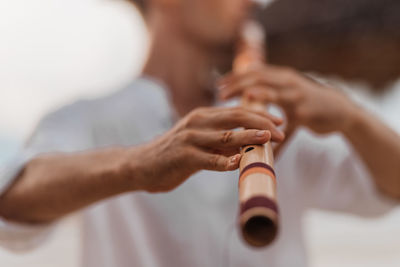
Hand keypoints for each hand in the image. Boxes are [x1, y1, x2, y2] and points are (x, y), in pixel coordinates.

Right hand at [128, 106, 284, 192]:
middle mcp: (197, 122)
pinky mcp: (183, 156)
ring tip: (268, 139)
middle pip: (235, 118)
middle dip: (261, 123)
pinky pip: (208, 159)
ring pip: (225, 136)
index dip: (260, 115)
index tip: (280, 120)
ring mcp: (189, 139)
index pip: (236, 111)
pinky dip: (224, 161)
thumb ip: (219, 140)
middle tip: (281, 130)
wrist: (141, 165)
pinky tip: (238, 163)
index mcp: (203, 116)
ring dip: (248, 137)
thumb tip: (245, 145)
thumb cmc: (173, 155)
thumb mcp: (198, 142)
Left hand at [218, 65, 356, 134]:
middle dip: (238, 85)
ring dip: (253, 102)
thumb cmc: (310, 102)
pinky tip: (265, 149)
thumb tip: (247, 98)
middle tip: (220, 94)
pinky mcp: (305, 115)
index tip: (219, 83)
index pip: (255, 71)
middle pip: (259, 78)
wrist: (341, 111)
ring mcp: (297, 97)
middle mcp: (289, 82)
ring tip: (238, 110)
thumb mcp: (290, 92)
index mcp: (283, 77)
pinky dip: (275, 141)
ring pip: (272, 96)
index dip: (236, 76)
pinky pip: (286, 129)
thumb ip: (270, 92)